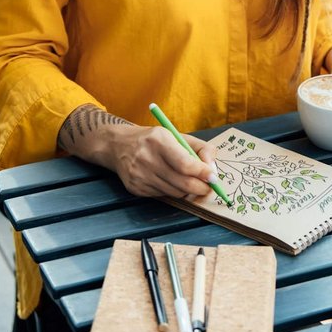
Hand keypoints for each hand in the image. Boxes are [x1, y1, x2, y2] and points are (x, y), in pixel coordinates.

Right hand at [57, 105, 216, 197]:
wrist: (118, 146)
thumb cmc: (153, 140)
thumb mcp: (176, 135)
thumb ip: (200, 148)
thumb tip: (213, 168)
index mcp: (158, 140)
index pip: (185, 163)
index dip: (202, 173)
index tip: (213, 177)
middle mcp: (146, 158)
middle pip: (182, 183)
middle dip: (201, 188)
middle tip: (209, 186)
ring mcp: (139, 175)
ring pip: (175, 193)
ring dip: (187, 190)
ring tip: (190, 181)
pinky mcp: (135, 188)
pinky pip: (163, 196)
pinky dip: (172, 191)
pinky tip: (170, 181)